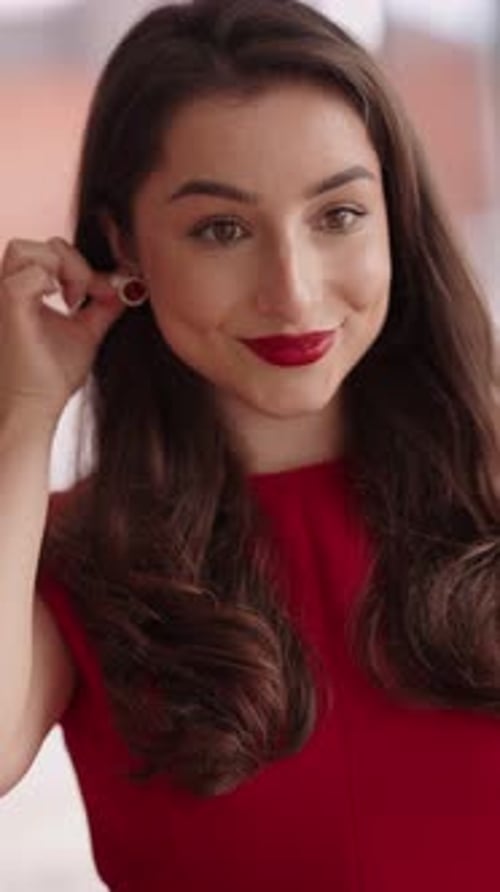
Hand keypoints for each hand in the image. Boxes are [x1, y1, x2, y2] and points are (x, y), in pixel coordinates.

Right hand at [0, 236, 125, 424]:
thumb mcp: (86, 332)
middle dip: (74, 265)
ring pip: (25, 249)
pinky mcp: (8, 308)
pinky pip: (26, 273)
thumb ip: (103, 307)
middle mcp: (9, 288)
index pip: (51, 252)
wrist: (34, 407)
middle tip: (87, 298)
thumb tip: (128, 286)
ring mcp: (4, 296)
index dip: (83, 266)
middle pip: (40, 244)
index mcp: (25, 291)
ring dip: (63, 269)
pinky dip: (49, 281)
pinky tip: (65, 305)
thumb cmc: (50, 376)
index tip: (106, 293)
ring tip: (74, 302)